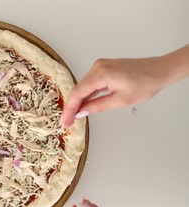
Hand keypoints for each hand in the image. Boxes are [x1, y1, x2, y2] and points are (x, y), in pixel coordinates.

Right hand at [61, 44, 188, 127]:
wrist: (160, 70)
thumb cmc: (145, 84)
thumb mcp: (121, 100)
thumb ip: (97, 106)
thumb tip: (81, 113)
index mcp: (101, 74)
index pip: (78, 93)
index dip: (69, 109)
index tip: (65, 122)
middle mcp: (97, 67)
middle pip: (78, 89)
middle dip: (71, 106)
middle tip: (66, 122)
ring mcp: (100, 66)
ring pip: (83, 86)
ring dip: (78, 101)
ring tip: (72, 116)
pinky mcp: (103, 68)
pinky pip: (90, 82)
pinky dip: (86, 94)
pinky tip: (83, 105)